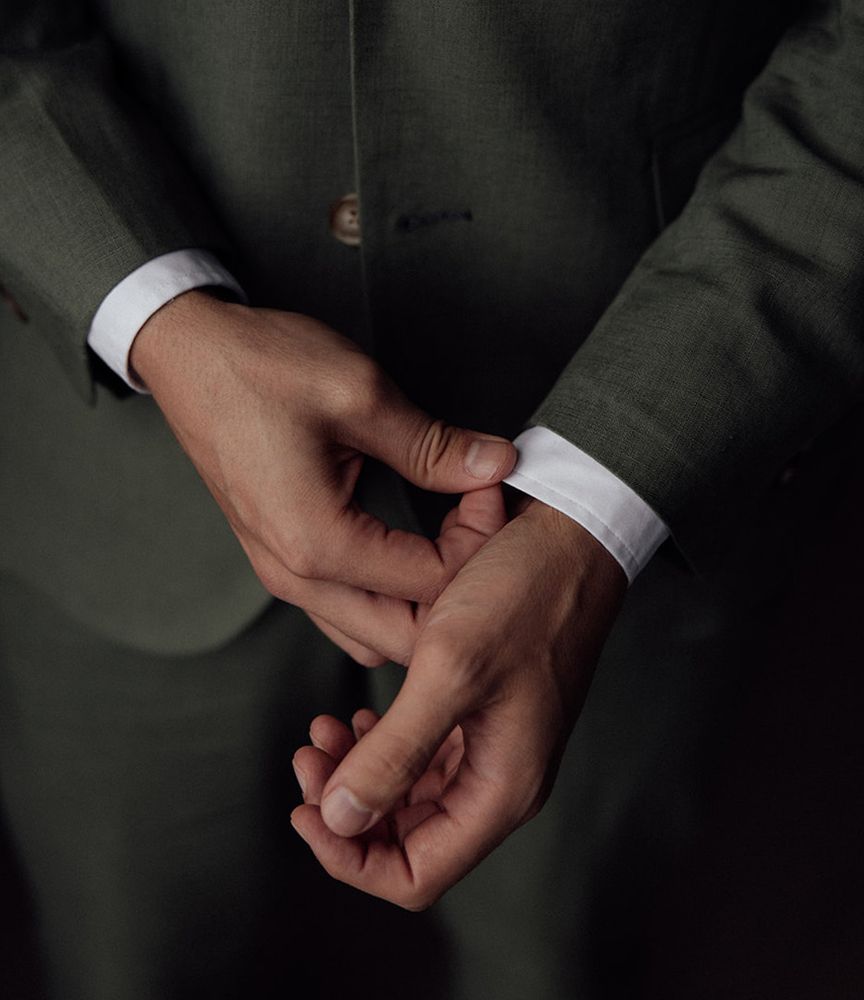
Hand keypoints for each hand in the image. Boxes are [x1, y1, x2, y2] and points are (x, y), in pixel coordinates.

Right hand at [131, 290, 515, 661]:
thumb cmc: (260, 367)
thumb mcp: (361, 395)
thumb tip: (497, 467)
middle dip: (457, 589)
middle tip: (477, 519)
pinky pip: (348, 610)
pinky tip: (414, 548)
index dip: (479, 538)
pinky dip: (391, 596)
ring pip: (374, 633)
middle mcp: (295, 576)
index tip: (489, 484)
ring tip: (451, 536)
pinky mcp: (282, 559)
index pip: (432, 583)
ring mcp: (283, 574)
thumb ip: (434, 446)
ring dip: (423, 601)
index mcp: (317, 543)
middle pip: (406, 635)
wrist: (189, 354)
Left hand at [290, 499, 626, 908]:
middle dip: (348, 809)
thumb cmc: (523, 595)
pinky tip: (362, 716)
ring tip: (324, 730)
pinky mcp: (488, 713)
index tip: (304, 809)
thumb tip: (340, 819)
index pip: (416, 875)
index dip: (350, 857)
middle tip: (306, 758)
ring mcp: (497, 746)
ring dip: (362, 775)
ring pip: (413, 796)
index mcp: (503, 788)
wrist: (570, 536)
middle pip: (410, 839)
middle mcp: (503, 779)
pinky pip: (428, 755)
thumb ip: (395, 754)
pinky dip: (386, 745)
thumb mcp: (449, 670)